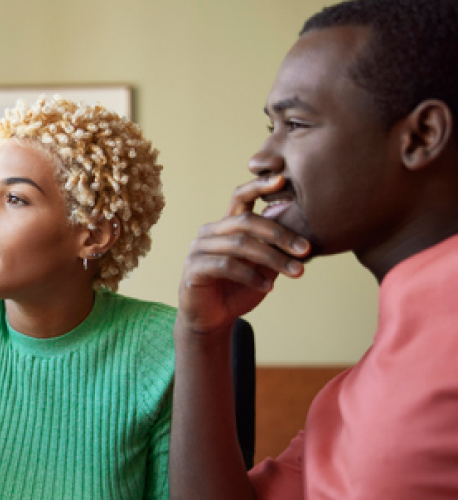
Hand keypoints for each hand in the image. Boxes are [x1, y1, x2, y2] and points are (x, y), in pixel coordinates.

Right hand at [179, 175, 309, 335]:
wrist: (211, 320)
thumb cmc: (238, 290)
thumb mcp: (263, 267)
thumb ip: (276, 249)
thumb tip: (307, 234)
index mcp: (225, 225)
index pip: (240, 197)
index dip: (259, 185)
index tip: (284, 179)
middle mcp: (209, 232)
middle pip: (245, 220)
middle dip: (280, 234)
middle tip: (306, 249)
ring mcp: (198, 250)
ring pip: (239, 244)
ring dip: (272, 258)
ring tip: (296, 272)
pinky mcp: (193, 269)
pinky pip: (226, 266)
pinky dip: (251, 276)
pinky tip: (267, 287)